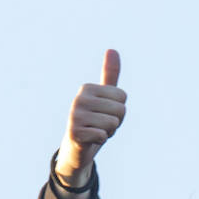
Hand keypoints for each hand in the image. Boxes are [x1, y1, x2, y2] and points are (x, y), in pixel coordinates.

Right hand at [55, 49, 126, 188]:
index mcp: (87, 88)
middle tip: (101, 125)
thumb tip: (112, 49)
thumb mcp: (104, 98)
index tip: (105, 114)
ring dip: (109, 132)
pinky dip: (101, 140)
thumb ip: (109, 76)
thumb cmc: (94, 121)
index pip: (123, 97)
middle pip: (120, 109)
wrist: (77, 149)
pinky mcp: (75, 133)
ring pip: (112, 123)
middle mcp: (79, 99)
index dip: (119, 110)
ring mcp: (75, 116)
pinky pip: (103, 136)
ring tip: (96, 131)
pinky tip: (91, 140)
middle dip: (116, 122)